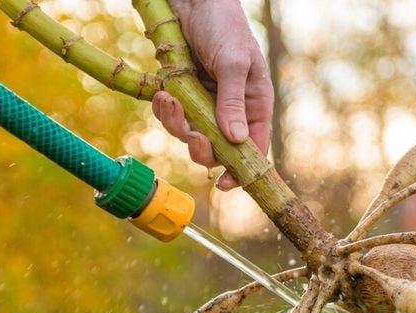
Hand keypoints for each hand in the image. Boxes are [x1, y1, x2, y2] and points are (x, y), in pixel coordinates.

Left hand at [153, 0, 272, 189]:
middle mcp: (230, 108)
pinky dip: (164, 109)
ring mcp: (204, 102)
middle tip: (193, 136)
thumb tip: (236, 140)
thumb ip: (233, 101)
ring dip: (177, 125)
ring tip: (169, 100)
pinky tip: (162, 93)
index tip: (226, 183)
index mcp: (254, 103)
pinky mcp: (181, 92)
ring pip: (190, 134)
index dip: (242, 170)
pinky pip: (171, 115)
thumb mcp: (234, 62)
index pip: (254, 148)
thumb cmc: (223, 24)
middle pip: (219, 149)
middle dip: (202, 148)